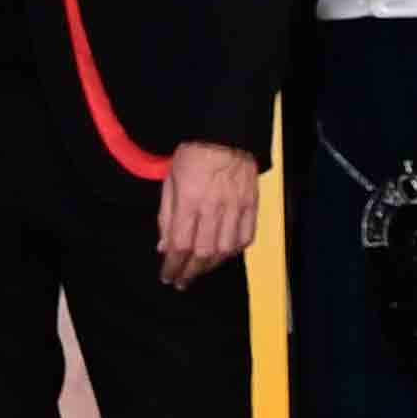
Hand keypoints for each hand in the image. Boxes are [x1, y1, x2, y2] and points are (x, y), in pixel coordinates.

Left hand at [156, 140, 259, 287]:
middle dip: (190, 272)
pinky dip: (234, 251)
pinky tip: (223, 255)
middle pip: (203, 252)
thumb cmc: (191, 156)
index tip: (168, 277)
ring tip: (199, 270)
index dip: (173, 266)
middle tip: (181, 282)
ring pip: (226, 249)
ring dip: (211, 265)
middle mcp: (214, 209)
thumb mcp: (169, 182)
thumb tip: (164, 248)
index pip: (180, 245)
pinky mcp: (252, 205)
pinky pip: (246, 237)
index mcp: (190, 202)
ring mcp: (236, 208)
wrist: (225, 135)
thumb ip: (166, 217)